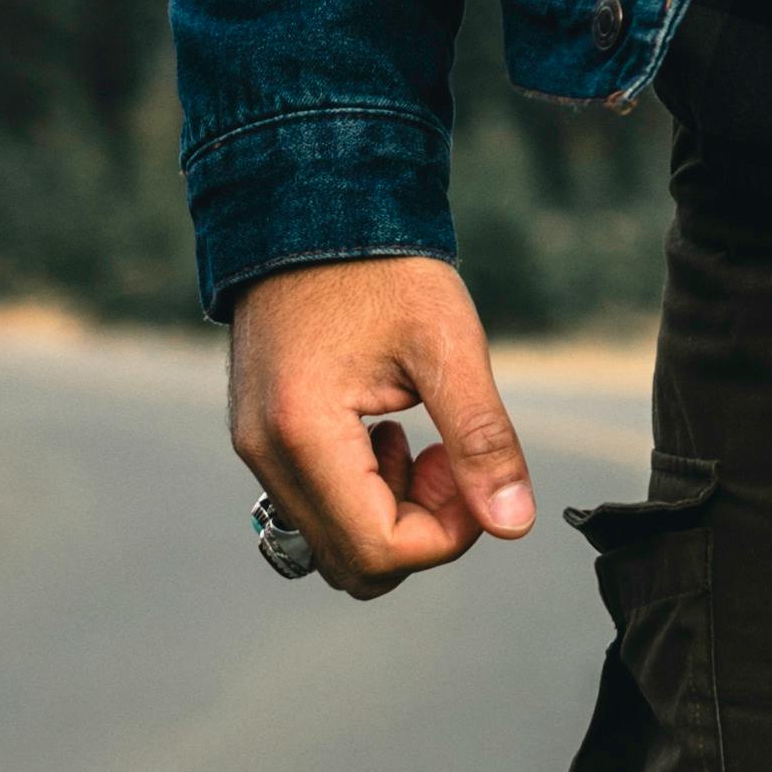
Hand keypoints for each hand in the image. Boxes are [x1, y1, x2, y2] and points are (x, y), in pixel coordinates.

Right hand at [225, 255, 536, 600]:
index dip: (447, 534)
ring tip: (420, 438)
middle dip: (421, 530)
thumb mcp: (447, 345)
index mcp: (303, 433)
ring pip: (333, 542)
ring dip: (392, 512)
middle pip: (353, 564)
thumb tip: (514, 522)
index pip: (380, 549)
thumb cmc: (381, 267)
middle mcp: (266, 454)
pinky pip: (315, 506)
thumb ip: (483, 440)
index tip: (470, 471)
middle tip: (450, 459)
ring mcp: (256, 450)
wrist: (312, 207)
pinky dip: (363, 492)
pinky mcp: (262, 438)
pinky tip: (387, 431)